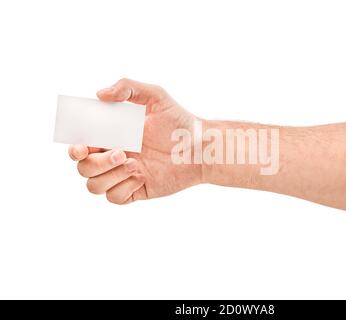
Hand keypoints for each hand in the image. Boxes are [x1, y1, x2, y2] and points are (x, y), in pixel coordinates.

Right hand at [69, 78, 201, 203]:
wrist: (200, 147)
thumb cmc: (179, 122)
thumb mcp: (156, 96)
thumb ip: (128, 87)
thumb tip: (100, 95)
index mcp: (112, 137)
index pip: (81, 146)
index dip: (74, 149)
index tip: (81, 147)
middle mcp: (114, 157)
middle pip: (83, 168)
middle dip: (96, 163)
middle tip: (122, 152)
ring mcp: (124, 175)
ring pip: (94, 186)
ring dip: (110, 175)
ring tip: (136, 164)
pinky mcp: (136, 190)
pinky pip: (115, 198)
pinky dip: (123, 188)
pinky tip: (142, 177)